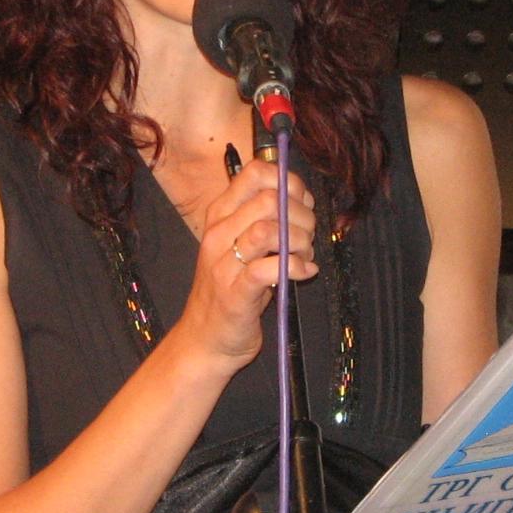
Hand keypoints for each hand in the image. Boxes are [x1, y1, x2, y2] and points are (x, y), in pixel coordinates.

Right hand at [179, 158, 317, 363]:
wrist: (205, 339)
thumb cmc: (230, 289)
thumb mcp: (241, 245)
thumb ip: (265, 218)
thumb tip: (301, 197)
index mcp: (220, 215)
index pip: (254, 173)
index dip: (288, 182)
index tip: (302, 203)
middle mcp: (219, 233)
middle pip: (270, 199)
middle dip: (302, 215)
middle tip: (307, 236)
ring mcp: (225, 263)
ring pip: (270, 229)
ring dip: (300, 240)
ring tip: (305, 255)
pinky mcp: (236, 292)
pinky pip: (271, 268)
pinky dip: (296, 267)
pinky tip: (304, 272)